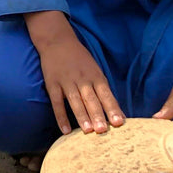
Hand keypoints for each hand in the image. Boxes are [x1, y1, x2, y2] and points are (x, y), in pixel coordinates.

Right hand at [25, 10, 125, 135]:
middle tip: (103, 130)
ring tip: (88, 131)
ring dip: (82, 116)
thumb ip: (102, 88)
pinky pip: (57, 102)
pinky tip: (64, 130)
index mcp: (95, 75)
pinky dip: (60, 116)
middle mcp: (82, 79)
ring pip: (75, 101)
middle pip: (91, 99)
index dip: (112, 108)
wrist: (57, 41)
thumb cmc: (80, 58)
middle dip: (98, 115)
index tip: (119, 123)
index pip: (106, 94)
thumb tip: (115, 111)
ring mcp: (66, 81)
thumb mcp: (95, 69)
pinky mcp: (52, 83)